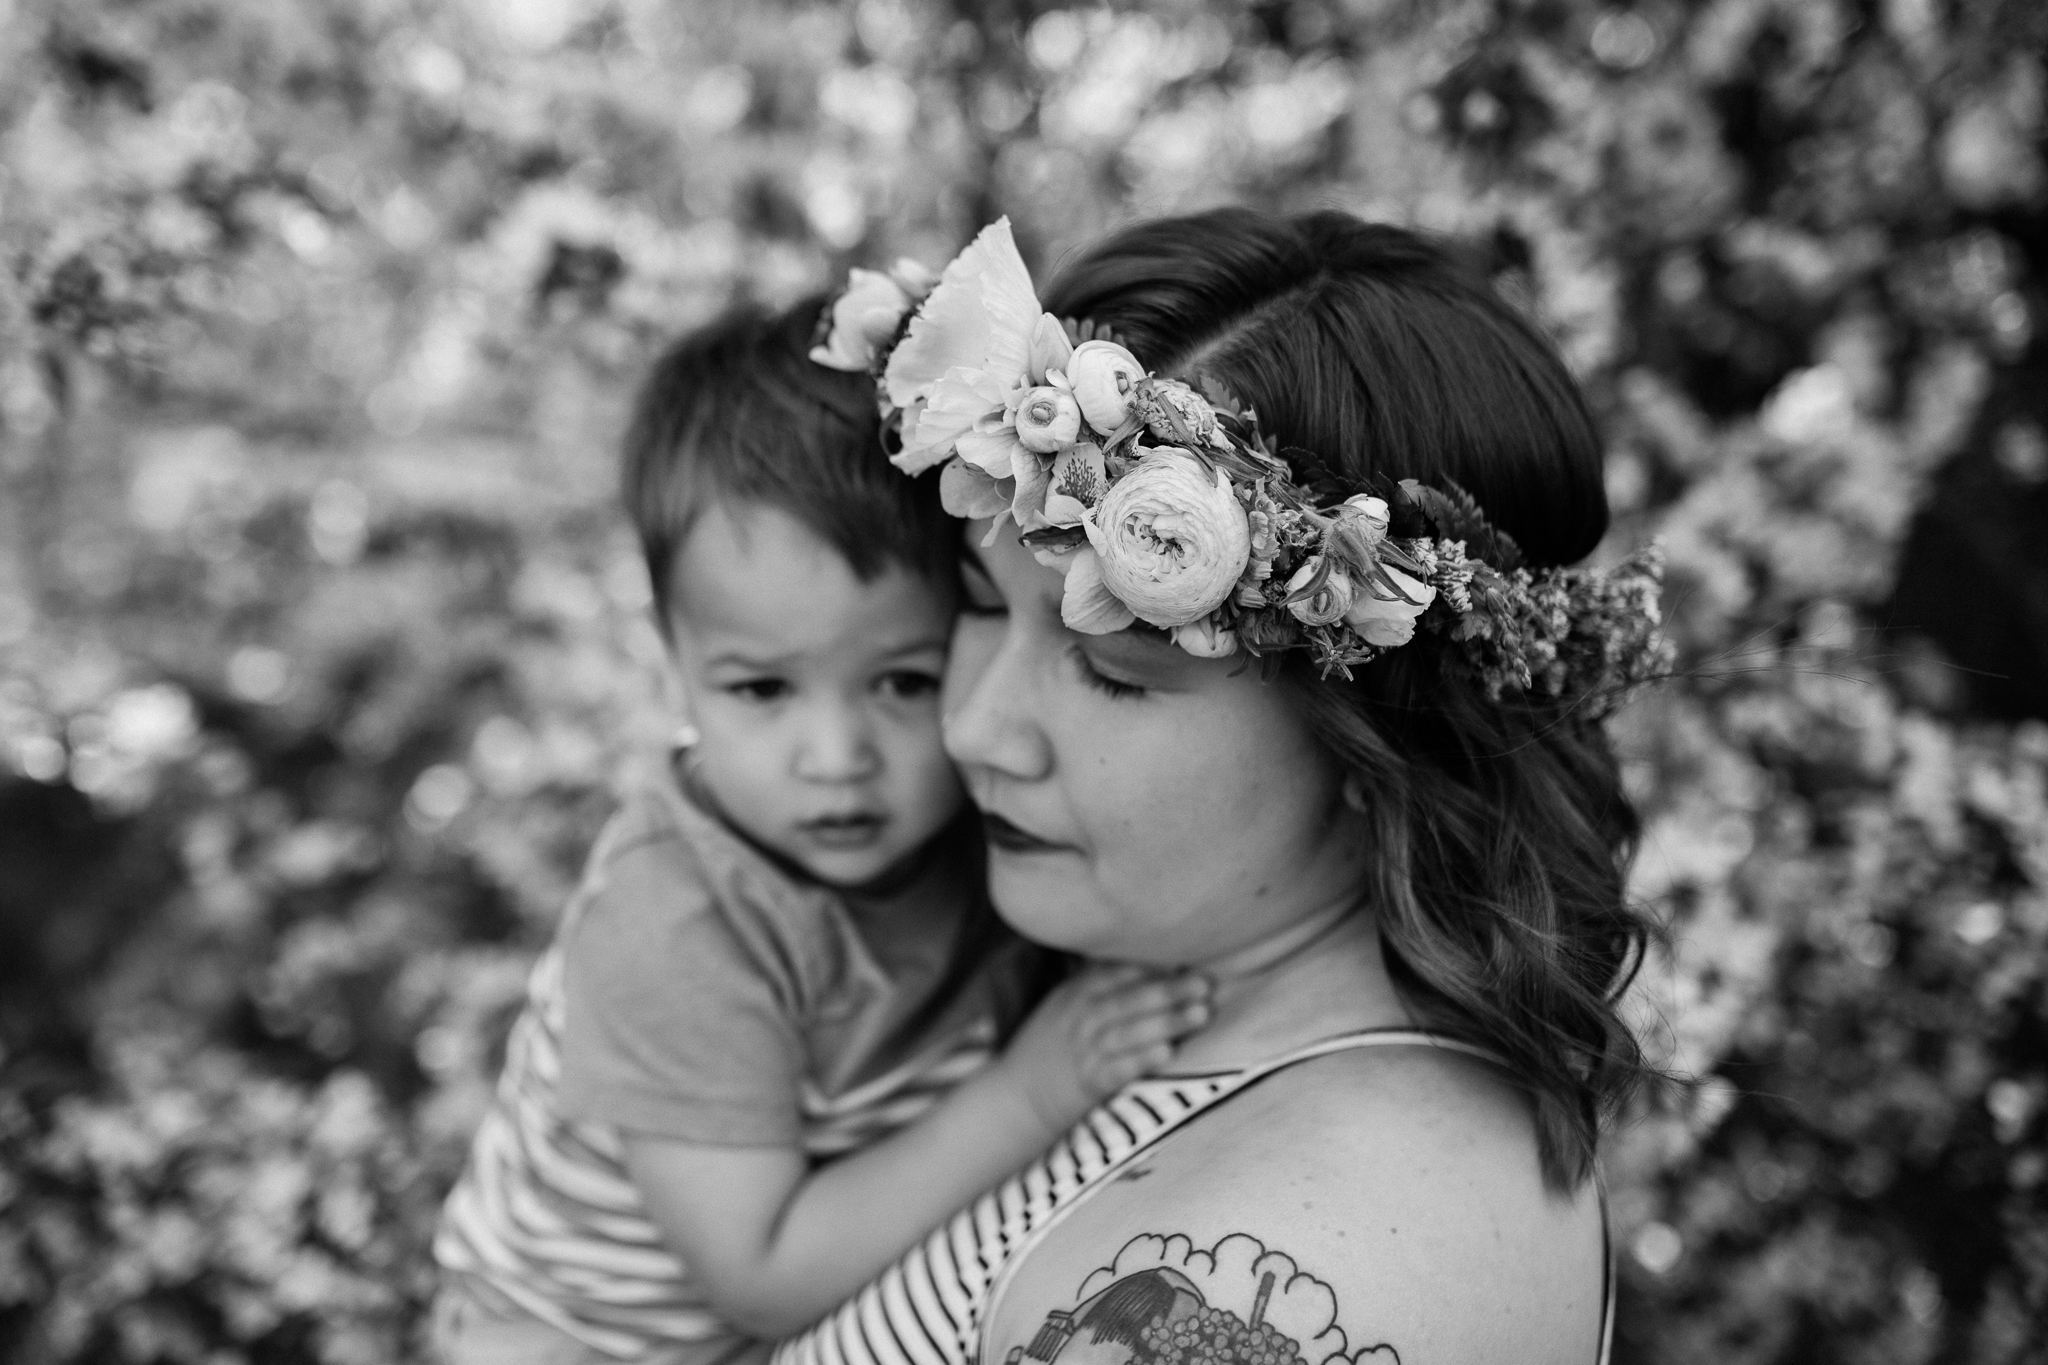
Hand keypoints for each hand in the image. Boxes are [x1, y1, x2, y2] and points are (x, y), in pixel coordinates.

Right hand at [998, 962, 1212, 1133]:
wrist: (1015, 1095)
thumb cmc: (1051, 1044)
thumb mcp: (1066, 1003)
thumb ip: (1101, 982)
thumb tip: (1153, 963)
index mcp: (1077, 992)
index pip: (1119, 972)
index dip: (1156, 965)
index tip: (1192, 957)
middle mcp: (1081, 1017)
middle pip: (1130, 999)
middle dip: (1171, 990)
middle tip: (1206, 983)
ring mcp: (1084, 1051)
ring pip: (1129, 1032)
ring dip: (1167, 1022)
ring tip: (1201, 1013)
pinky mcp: (1088, 1084)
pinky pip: (1118, 1070)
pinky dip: (1141, 1060)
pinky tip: (1167, 1053)